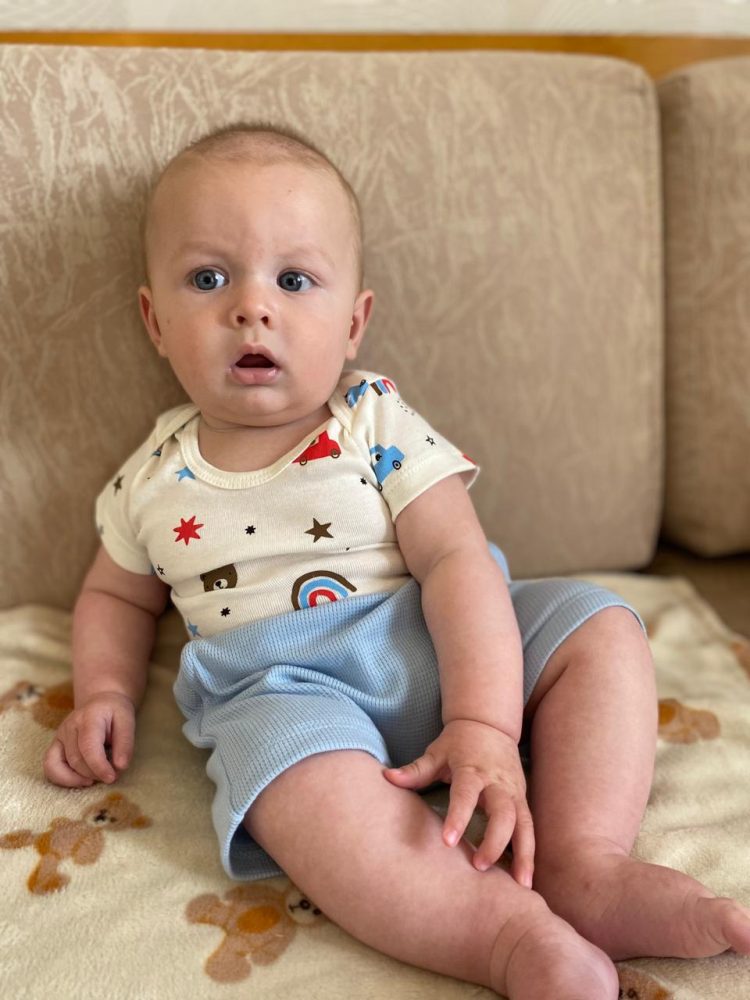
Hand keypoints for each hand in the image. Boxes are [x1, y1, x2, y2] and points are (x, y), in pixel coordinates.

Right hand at [43, 692, 135, 787]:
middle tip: (112, 775)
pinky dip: (63, 779)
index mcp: (88, 717)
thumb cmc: (115, 712)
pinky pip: (49, 766)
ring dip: (80, 778)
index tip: (112, 778)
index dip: (99, 766)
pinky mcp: (55, 745)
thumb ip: (125, 743)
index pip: (88, 747)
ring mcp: (59, 736)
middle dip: (94, 773)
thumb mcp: (127, 721)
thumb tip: (120, 767)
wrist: (100, 702)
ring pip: (60, 765)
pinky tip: (82, 780)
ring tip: (98, 778)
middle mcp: (69, 726)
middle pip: (76, 759)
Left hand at [383, 719, 533, 885]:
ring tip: (522, 885)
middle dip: (495, 841)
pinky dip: (530, 853)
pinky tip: (526, 879)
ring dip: (524, 854)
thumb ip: (415, 770)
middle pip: (503, 813)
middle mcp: (497, 782)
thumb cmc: (458, 742)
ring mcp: (514, 791)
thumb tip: (387, 777)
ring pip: (525, 824)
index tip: (447, 842)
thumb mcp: (436, 752)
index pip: (466, 794)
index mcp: (472, 770)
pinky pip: (529, 828)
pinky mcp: (523, 799)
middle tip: (480, 867)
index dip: (458, 817)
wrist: (489, 724)